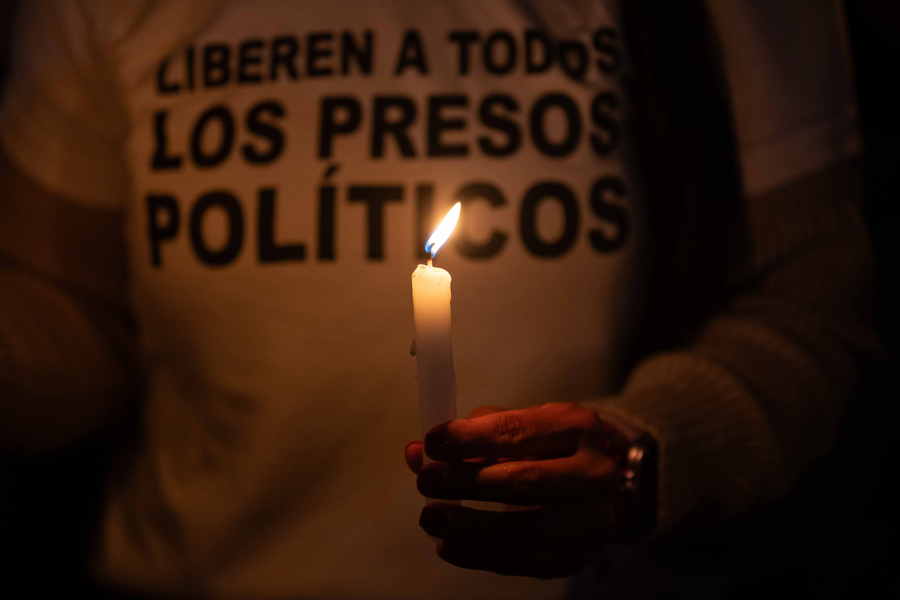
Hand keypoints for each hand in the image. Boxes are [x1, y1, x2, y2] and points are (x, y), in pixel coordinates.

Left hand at [404, 403, 617, 577]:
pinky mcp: (577, 557)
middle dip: (469, 482)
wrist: (590, 485)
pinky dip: (480, 556)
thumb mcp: (513, 428)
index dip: (471, 437)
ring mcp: (592, 520)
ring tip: (431, 518)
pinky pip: (524, 563)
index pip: (520, 431)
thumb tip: (416, 454)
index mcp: (577, 426)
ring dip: (470, 527)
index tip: (432, 442)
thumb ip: (466, 438)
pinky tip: (449, 546)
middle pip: (527, 481)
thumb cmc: (540, 447)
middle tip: (426, 481)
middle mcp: (596, 472)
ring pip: (527, 530)